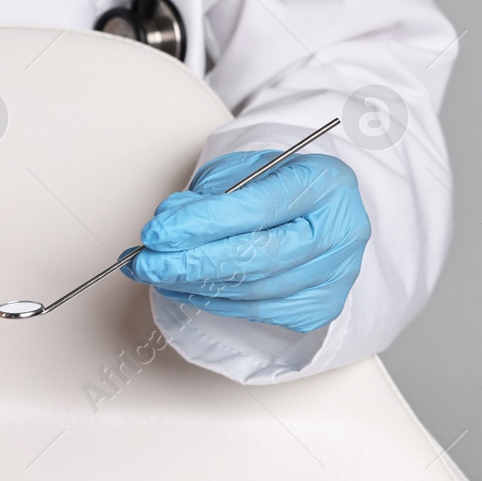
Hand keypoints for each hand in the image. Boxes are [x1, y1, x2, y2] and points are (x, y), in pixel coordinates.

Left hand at [120, 150, 370, 331]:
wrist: (325, 210)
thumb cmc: (280, 185)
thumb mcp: (246, 169)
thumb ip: (209, 192)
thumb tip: (167, 223)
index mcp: (324, 185)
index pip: (255, 210)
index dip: (200, 225)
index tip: (155, 233)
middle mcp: (338, 232)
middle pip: (255, 259)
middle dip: (189, 264)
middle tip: (144, 264)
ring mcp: (334, 275)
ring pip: (251, 292)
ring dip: (193, 286)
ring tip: (155, 273)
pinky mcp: (319, 306)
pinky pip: (255, 311)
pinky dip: (213, 300)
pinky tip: (184, 287)